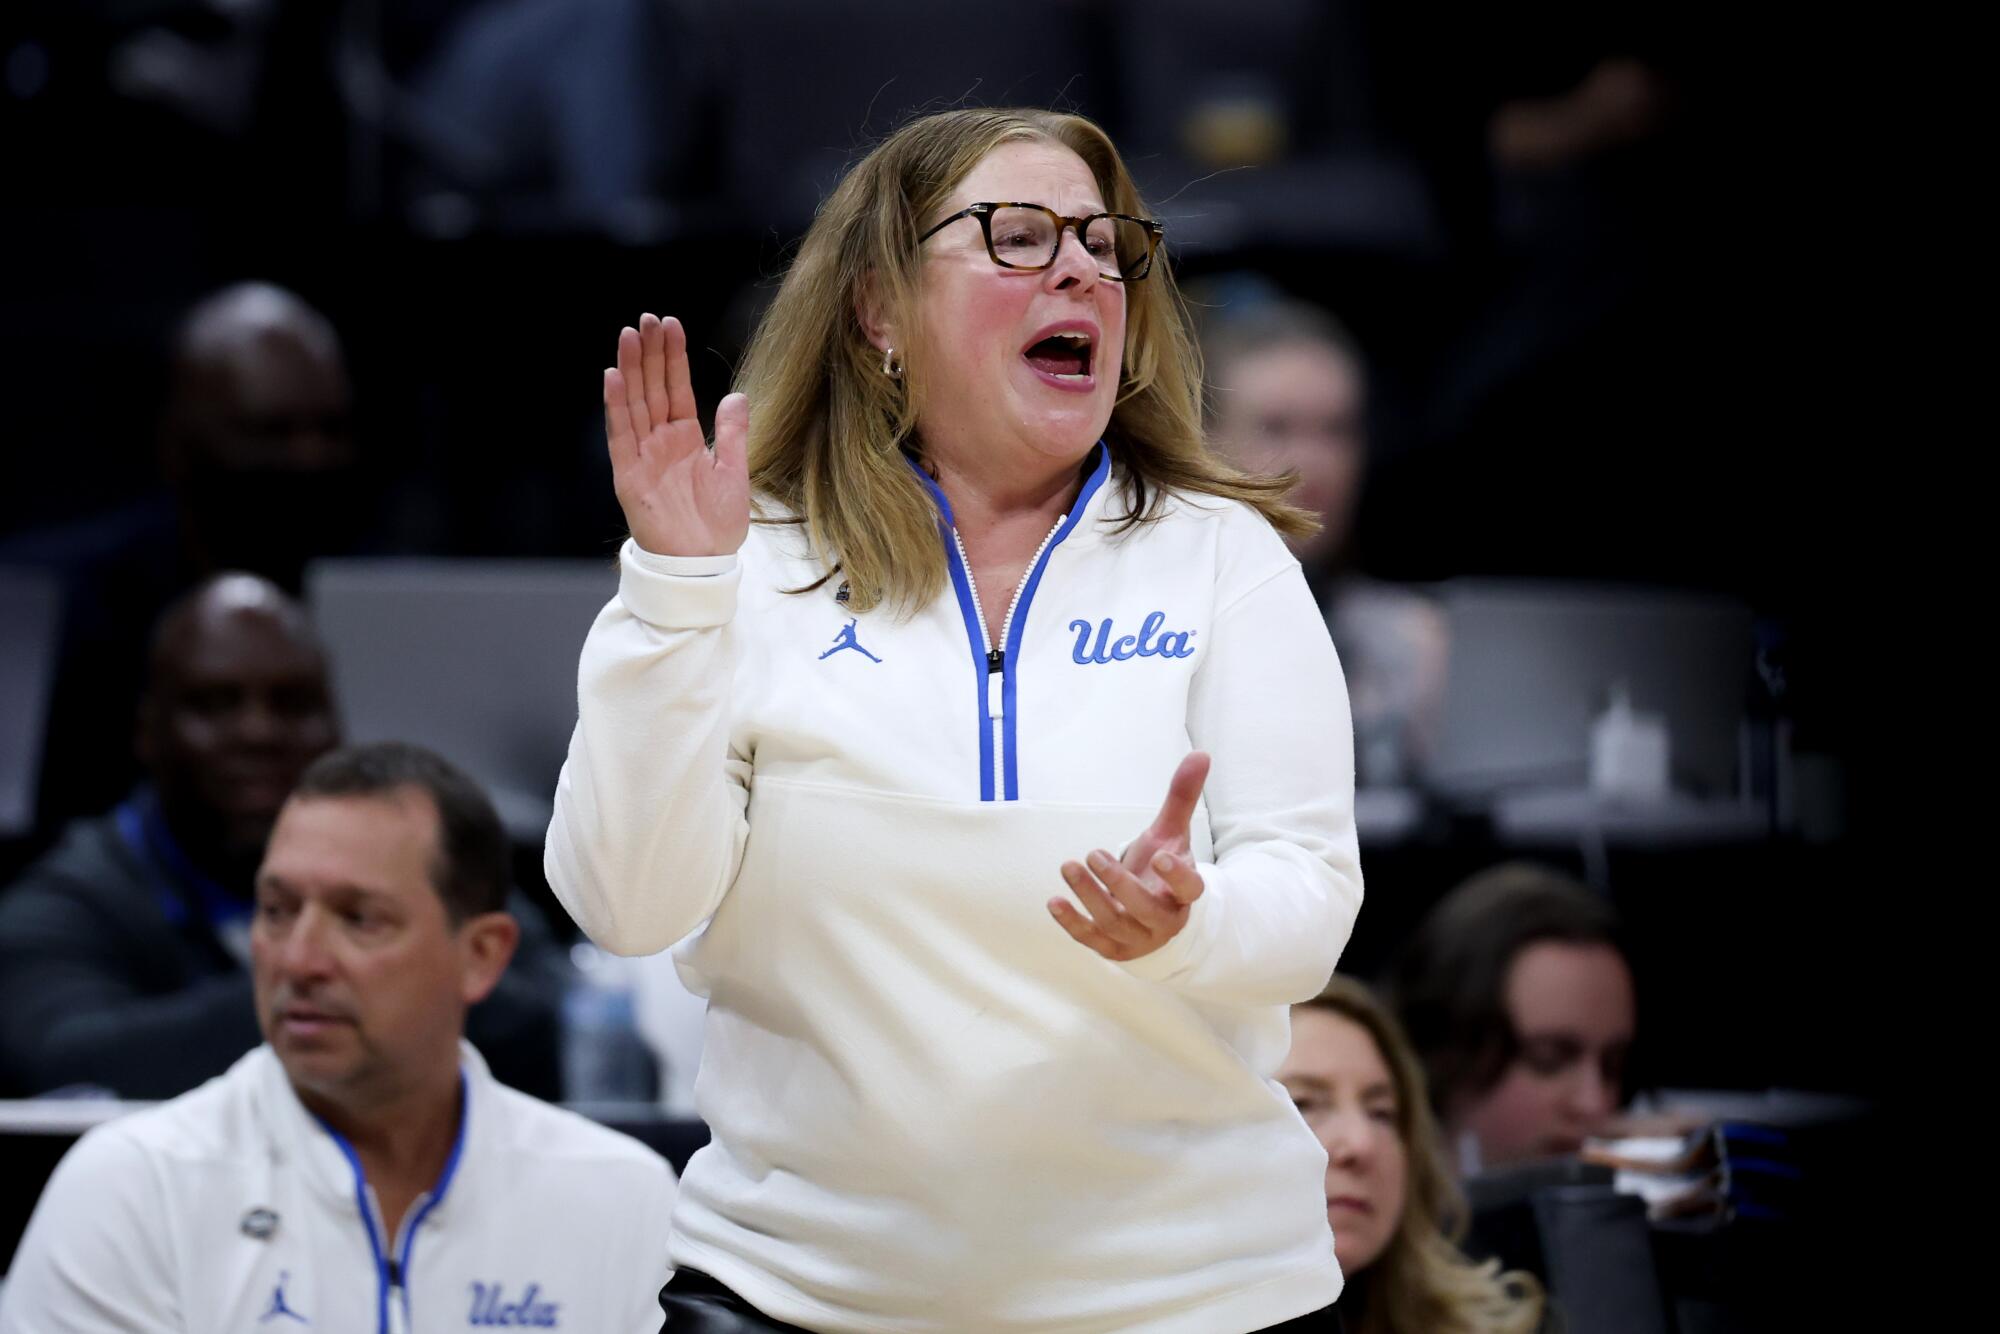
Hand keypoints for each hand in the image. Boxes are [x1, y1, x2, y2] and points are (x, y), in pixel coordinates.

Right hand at [605, 313, 749, 556]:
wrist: (703, 563)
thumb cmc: (718, 525)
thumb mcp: (734, 471)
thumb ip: (733, 433)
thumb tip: (737, 395)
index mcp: (685, 438)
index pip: (676, 388)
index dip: (672, 357)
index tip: (670, 325)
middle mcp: (660, 442)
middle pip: (651, 388)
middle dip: (649, 353)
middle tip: (646, 318)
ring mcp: (642, 456)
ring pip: (634, 404)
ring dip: (631, 369)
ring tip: (628, 335)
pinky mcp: (629, 475)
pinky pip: (621, 435)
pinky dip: (617, 406)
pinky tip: (614, 377)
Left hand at [1049, 752, 1210, 961]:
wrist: (1154, 919)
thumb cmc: (1160, 872)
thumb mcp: (1170, 835)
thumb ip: (1181, 798)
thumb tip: (1200, 754)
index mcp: (1183, 894)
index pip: (1189, 889)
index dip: (1177, 877)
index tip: (1161, 856)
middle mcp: (1163, 920)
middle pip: (1146, 909)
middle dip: (1119, 884)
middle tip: (1093, 854)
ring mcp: (1137, 938)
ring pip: (1115, 925)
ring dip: (1089, 897)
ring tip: (1068, 866)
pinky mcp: (1112, 949)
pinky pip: (1092, 940)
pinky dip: (1072, 924)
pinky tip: (1054, 901)